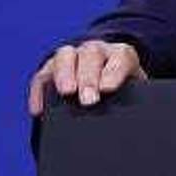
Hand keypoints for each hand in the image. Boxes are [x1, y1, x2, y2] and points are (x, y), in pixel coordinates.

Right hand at [28, 40, 146, 115]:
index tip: (108, 89)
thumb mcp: (136, 94)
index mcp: (122, 55)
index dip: (114, 71)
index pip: (120, 56)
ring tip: (67, 93)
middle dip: (89, 77)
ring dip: (65, 74)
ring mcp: (73, 56)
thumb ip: (136, 102)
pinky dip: (39, 90)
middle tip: (89, 100)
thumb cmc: (125, 93)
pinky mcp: (52, 69)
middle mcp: (97, 50)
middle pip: (91, 54)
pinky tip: (39, 110)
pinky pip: (43, 75)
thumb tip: (136, 125)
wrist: (110, 84)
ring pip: (65, 56)